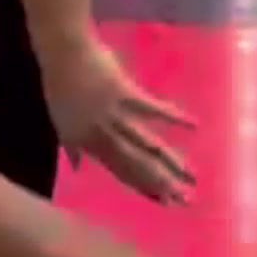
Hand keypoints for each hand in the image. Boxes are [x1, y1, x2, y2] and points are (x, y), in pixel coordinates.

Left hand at [39, 35, 191, 203]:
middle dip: (163, 184)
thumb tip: (76, 168)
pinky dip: (174, 117)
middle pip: (138, 164)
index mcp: (90, 143)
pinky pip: (153, 109)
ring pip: (148, 144)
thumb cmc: (60, 85)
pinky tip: (196, 125)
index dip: (143, 188)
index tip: (164, 203)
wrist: (62, 53)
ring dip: (171, 162)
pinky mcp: (126, 94)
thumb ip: (72, 147)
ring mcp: (115, 115)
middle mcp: (104, 135)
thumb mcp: (60, 122)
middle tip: (187, 199)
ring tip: (193, 175)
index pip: (121, 172)